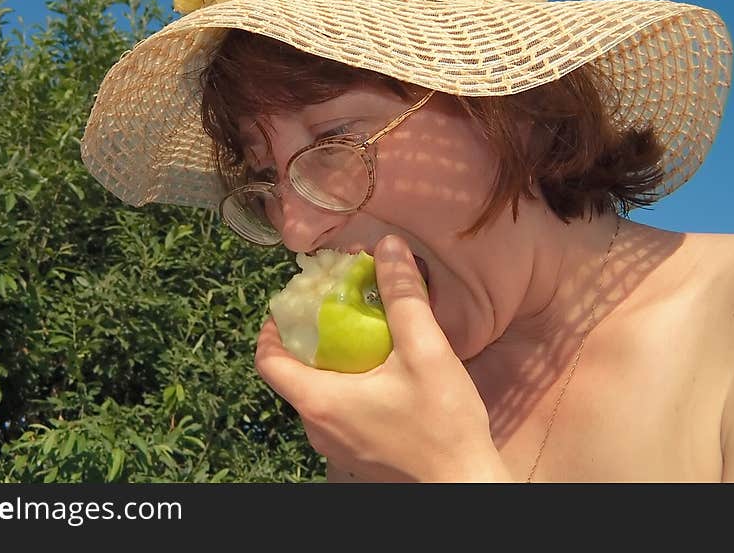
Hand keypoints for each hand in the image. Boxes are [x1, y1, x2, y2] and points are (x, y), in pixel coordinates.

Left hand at [255, 234, 510, 481]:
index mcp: (318, 401)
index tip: (290, 304)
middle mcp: (316, 427)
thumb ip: (403, 297)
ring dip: (327, 362)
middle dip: (305, 338)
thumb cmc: (442, 424)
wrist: (466, 485)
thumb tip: (388, 247)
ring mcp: (335, 445)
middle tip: (329, 308)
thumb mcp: (425, 351)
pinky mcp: (356, 454)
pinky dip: (344, 385)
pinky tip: (378, 371)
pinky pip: (335, 412)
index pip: (267, 361)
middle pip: (291, 375)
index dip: (271, 328)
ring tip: (356, 334)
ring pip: (315, 393)